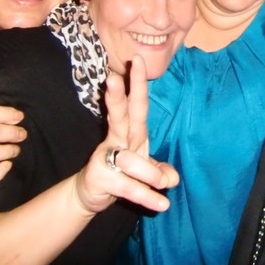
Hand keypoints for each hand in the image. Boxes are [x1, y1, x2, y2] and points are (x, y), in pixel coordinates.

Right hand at [74, 55, 178, 215]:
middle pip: (120, 114)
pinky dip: (147, 197)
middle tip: (112, 77)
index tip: (137, 60)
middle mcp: (116, 138)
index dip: (136, 83)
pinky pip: (129, 187)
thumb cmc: (121, 172)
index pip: (135, 103)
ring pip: (131, 160)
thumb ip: (158, 169)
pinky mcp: (101, 176)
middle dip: (118, 95)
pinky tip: (161, 204)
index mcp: (130, 131)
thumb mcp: (145, 169)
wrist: (91, 194)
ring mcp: (106, 156)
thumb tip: (173, 177)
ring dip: (149, 173)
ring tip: (165, 184)